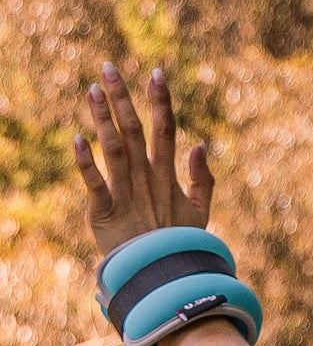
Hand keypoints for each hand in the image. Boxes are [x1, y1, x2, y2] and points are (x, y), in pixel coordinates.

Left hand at [75, 66, 213, 258]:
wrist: (163, 278)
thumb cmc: (179, 245)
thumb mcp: (200, 212)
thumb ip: (202, 178)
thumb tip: (200, 144)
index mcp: (167, 175)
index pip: (166, 129)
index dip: (161, 101)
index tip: (155, 73)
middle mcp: (146, 178)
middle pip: (134, 129)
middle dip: (122, 97)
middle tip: (108, 67)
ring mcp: (125, 193)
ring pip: (113, 148)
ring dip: (102, 117)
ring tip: (91, 89)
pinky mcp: (105, 211)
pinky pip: (94, 182)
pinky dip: (85, 162)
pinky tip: (77, 137)